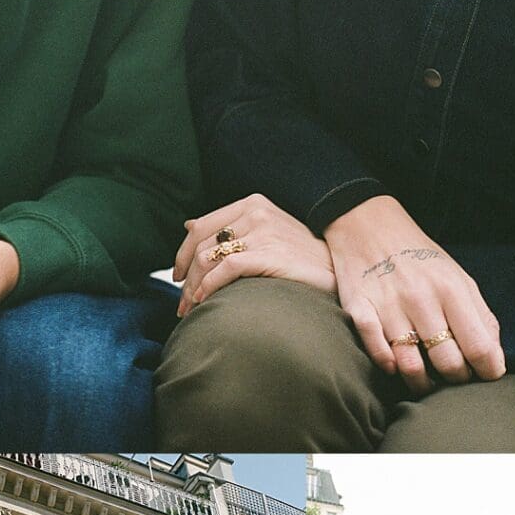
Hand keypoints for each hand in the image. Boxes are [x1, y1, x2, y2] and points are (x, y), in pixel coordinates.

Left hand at [174, 197, 335, 316]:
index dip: (183, 254)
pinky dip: (208, 288)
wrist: (336, 271)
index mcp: (253, 204)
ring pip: (209, 258)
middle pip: (201, 244)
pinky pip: (225, 269)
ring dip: (193, 288)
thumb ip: (231, 228)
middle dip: (186, 277)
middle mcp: (255, 213)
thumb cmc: (301, 259)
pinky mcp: (268, 253)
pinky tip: (205, 303)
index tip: (178, 277)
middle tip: (182, 303)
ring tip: (191, 309)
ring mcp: (262, 232)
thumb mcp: (267, 233)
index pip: (201, 226)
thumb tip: (189, 225)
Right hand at [323, 197, 504, 388]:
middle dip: (456, 379)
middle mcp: (421, 298)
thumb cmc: (421, 259)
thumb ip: (480, 317)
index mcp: (451, 289)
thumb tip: (494, 359)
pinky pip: (376, 351)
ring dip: (422, 383)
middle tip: (454, 376)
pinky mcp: (359, 308)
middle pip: (447, 362)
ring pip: (411, 365)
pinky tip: (395, 365)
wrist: (369, 225)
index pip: (479, 347)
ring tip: (427, 381)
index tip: (485, 375)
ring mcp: (388, 304)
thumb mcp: (458, 279)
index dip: (487, 371)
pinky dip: (387, 364)